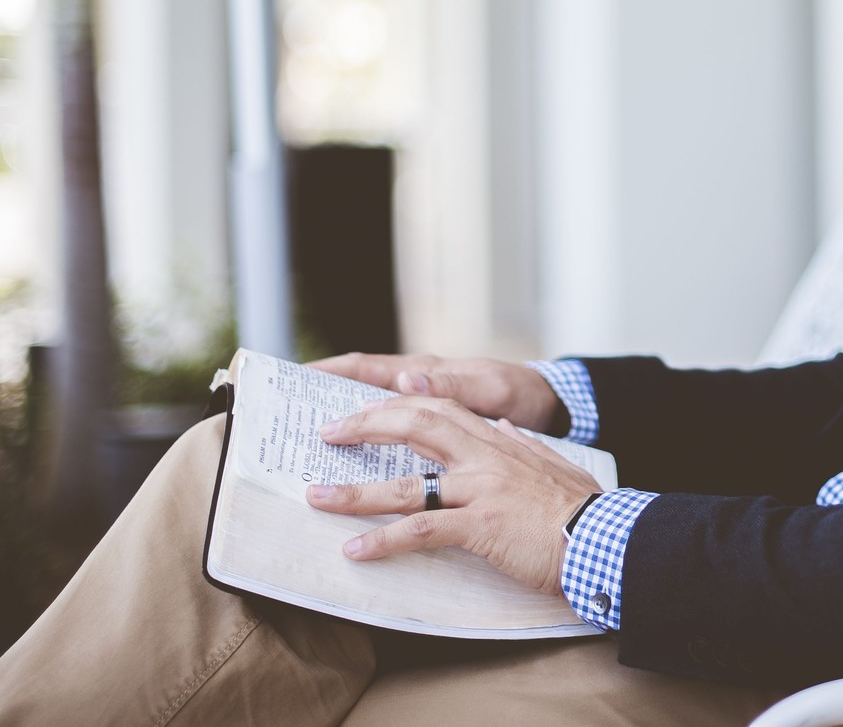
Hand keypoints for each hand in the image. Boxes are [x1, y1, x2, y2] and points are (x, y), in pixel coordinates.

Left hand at [304, 395, 600, 594]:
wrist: (606, 539)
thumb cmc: (582, 510)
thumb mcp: (555, 465)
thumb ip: (526, 445)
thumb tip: (506, 427)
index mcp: (500, 442)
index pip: (440, 408)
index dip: (398, 404)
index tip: (366, 409)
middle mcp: (485, 458)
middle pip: (414, 426)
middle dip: (366, 426)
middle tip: (328, 433)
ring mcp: (480, 490)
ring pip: (405, 485)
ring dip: (355, 493)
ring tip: (317, 498)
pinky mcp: (481, 526)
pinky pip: (421, 531)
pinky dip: (384, 541)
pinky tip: (355, 551)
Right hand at [307, 352, 565, 434]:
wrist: (553, 407)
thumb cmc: (521, 392)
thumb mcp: (492, 387)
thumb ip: (454, 384)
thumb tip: (408, 380)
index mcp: (428, 374)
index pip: (366, 369)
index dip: (329, 372)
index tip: (293, 378)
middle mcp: (422, 390)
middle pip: (363, 395)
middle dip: (327, 406)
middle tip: (290, 425)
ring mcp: (429, 416)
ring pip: (378, 423)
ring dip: (351, 434)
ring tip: (315, 454)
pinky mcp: (441, 440)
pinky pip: (400, 445)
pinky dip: (380, 454)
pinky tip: (364, 473)